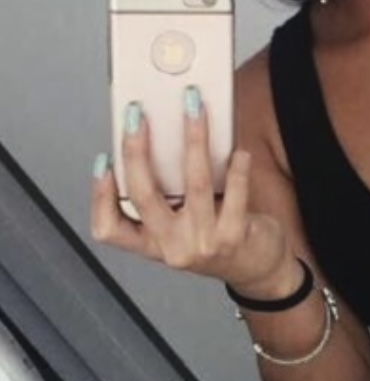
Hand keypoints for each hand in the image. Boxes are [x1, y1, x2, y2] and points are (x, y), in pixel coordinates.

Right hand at [91, 91, 287, 287]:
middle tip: (137, 116)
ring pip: (193, 184)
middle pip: (143, 196)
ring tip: (194, 110)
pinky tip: (239, 152)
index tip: (104, 162)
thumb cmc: (219, 241)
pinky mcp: (234, 237)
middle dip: (136, 150)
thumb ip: (167, 196)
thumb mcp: (182, 226)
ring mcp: (203, 244)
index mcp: (152, 244)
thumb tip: (161, 140)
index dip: (99, 196)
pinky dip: (236, 168)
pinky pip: (235, 193)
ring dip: (193, 139)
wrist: (259, 271)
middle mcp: (173, 248)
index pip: (108, 228)